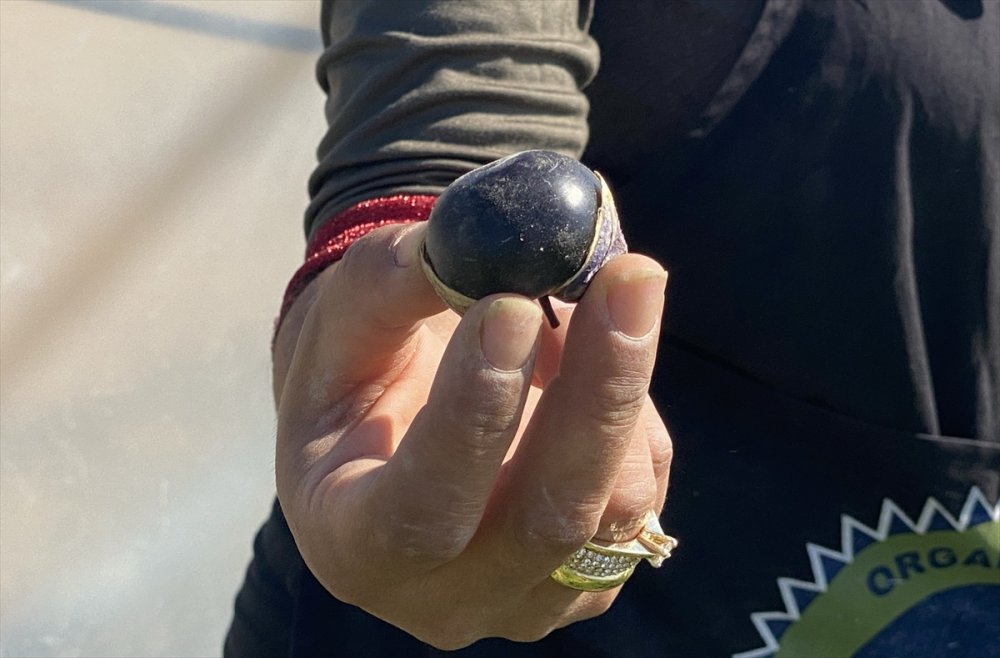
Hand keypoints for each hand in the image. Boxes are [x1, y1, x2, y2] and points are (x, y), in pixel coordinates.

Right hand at [273, 222, 670, 648]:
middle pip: (542, 523)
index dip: (473, 417)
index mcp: (350, 543)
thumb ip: (397, 279)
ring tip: (575, 309)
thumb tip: (493, 246)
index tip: (513, 308)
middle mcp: (440, 597)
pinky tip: (592, 363)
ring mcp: (525, 600)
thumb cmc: (358, 364)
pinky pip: (644, 497)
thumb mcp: (347, 314)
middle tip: (627, 278)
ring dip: (614, 389)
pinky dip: (634, 415)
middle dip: (594, 392)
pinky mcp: (591, 581)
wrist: (395, 413)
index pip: (417, 510)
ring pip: (612, 510)